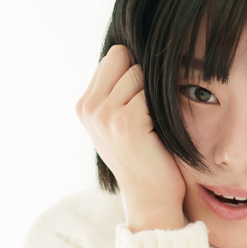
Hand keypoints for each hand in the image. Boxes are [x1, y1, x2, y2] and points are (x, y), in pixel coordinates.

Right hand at [76, 45, 189, 232]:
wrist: (152, 198)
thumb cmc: (146, 158)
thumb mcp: (122, 122)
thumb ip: (119, 90)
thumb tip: (135, 48)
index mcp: (85, 105)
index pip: (114, 57)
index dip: (134, 72)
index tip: (143, 101)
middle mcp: (89, 107)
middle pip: (123, 56)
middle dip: (142, 78)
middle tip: (149, 114)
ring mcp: (104, 114)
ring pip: (139, 72)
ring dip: (154, 95)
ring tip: (153, 125)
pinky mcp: (125, 121)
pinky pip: (150, 92)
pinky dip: (162, 108)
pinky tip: (159, 131)